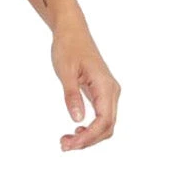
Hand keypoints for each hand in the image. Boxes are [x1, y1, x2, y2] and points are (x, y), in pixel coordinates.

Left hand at [50, 22, 120, 150]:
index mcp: (105, 86)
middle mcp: (112, 91)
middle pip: (107, 127)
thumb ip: (71, 95)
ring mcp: (109, 92)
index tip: (72, 143)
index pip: (104, 121)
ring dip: (89, 136)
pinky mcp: (102, 93)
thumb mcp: (65, 71)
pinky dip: (90, 128)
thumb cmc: (68, 47)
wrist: (72, 31)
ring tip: (67, 141)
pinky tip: (76, 131)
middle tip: (64, 145)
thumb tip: (77, 119)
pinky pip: (101, 116)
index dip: (90, 136)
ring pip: (105, 124)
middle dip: (88, 140)